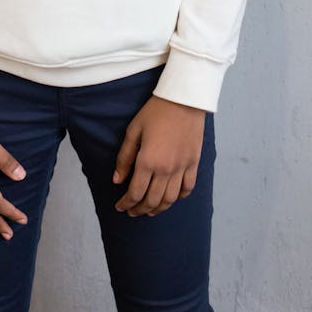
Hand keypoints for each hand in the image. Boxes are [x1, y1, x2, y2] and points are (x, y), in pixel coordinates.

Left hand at [112, 96, 205, 216]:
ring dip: (158, 208)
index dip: (126, 203)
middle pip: (152, 200)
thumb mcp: (134, 131)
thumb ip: (125, 157)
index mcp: (148, 161)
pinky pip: (187, 188)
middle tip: (132, 212)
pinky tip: (171, 198)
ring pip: (170, 199)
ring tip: (149, 211)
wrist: (184, 99)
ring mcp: (182, 167)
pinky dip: (179, 197)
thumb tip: (117, 180)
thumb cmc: (155, 112)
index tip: (119, 207)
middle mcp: (166, 169)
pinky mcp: (194, 163)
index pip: (135, 193)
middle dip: (139, 209)